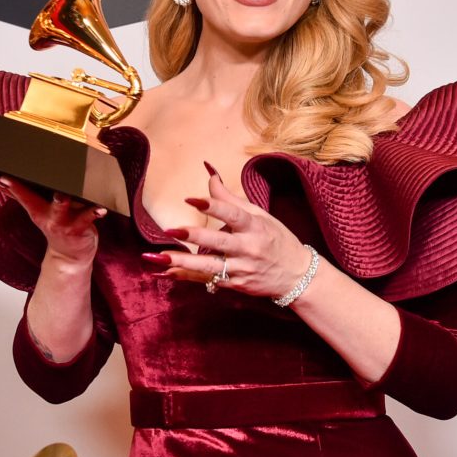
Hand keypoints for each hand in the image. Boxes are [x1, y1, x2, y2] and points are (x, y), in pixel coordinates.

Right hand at [0, 167, 105, 266]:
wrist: (71, 255)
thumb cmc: (56, 223)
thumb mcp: (35, 207)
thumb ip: (22, 191)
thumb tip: (1, 175)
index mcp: (33, 205)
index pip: (13, 190)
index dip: (0, 181)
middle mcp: (43, 212)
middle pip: (28, 197)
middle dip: (18, 188)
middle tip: (7, 178)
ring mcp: (60, 220)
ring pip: (59, 205)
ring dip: (60, 199)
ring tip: (60, 193)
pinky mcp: (78, 227)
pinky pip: (86, 217)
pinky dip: (94, 212)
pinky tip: (100, 209)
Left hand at [145, 162, 311, 298]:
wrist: (297, 275)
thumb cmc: (276, 239)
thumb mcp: (258, 215)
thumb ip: (228, 198)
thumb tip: (208, 171)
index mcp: (255, 226)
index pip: (233, 214)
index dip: (213, 206)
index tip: (192, 199)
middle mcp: (248, 248)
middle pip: (219, 242)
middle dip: (195, 237)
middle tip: (171, 231)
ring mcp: (242, 269)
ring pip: (209, 267)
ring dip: (183, 263)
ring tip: (159, 258)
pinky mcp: (236, 285)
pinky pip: (207, 280)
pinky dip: (186, 277)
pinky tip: (166, 273)